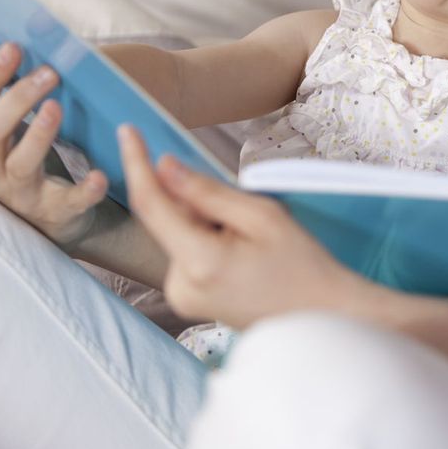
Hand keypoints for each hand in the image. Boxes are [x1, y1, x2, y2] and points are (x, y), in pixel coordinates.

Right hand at [0, 45, 106, 243]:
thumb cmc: (12, 165)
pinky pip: (68, 203)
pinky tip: (100, 175)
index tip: (14, 47)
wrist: (51, 220)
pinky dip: (84, 190)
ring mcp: (21, 196)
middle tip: (49, 71)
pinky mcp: (56, 214)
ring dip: (39, 135)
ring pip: (22, 165)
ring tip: (57, 107)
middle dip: (16, 100)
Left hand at [118, 124, 381, 327]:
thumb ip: (208, 192)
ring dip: (203, 222)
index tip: (127, 131)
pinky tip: (241, 251)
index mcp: (200, 263)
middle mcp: (180, 286)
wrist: (320, 316)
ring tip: (250, 239)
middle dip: (195, 201)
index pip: (152, 205)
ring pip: (177, 236)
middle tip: (242, 212)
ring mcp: (182, 297)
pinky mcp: (187, 301)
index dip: (137, 164)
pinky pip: (185, 254)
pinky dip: (205, 240)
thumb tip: (164, 168)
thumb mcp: (262, 216)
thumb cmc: (301, 264)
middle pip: (168, 220)